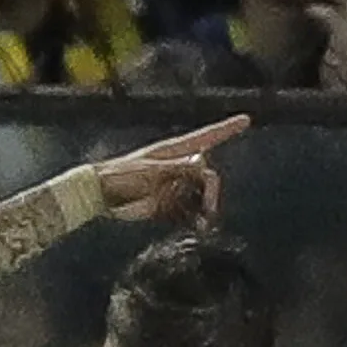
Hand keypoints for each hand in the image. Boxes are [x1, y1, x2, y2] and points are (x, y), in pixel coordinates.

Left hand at [91, 116, 248, 224]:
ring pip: (200, 196)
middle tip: (210, 210)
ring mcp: (174, 187)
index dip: (226, 129)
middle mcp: (178, 168)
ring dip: (204, 209)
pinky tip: (197, 227)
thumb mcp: (150, 170)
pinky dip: (193, 219)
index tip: (246, 120)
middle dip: (213, 192)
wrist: (100, 195)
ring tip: (203, 223)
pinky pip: (187, 212)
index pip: (206, 137)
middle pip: (208, 176)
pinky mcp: (167, 206)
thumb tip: (203, 163)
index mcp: (174, 152)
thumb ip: (177, 168)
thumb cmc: (121, 174)